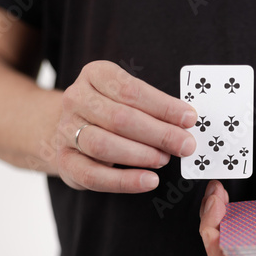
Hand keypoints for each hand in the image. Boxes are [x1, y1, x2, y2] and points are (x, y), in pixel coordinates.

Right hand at [56, 60, 196, 192]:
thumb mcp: (130, 98)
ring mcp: (66, 130)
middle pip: (120, 118)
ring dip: (141, 155)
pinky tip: (149, 180)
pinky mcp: (65, 161)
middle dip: (159, 133)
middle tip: (185, 145)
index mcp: (95, 74)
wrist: (72, 127)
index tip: (190, 119)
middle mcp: (76, 99)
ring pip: (104, 145)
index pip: (131, 90)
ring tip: (165, 159)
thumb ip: (155, 107)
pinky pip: (94, 175)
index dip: (163, 106)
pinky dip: (125, 181)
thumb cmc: (112, 110)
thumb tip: (187, 122)